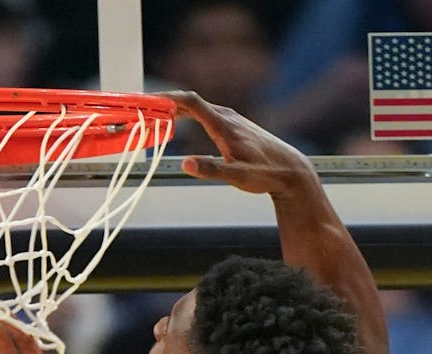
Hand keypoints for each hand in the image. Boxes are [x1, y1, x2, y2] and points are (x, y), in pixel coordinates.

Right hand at [162, 90, 317, 198]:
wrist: (290, 170)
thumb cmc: (266, 174)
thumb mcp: (238, 177)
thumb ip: (211, 170)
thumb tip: (186, 164)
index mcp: (224, 125)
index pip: (191, 102)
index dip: (168, 98)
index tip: (147, 99)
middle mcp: (226, 117)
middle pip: (190, 102)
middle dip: (164, 103)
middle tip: (141, 108)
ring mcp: (230, 119)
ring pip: (196, 107)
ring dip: (174, 108)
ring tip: (153, 113)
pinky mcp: (232, 125)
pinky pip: (203, 113)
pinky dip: (186, 114)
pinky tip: (177, 121)